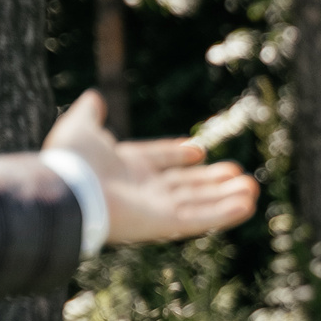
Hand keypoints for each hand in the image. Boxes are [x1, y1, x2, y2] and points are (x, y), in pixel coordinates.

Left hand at [43, 91, 259, 244]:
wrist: (68, 191)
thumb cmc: (72, 161)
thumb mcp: (80, 128)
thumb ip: (89, 114)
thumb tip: (93, 97)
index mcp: (126, 167)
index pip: (160, 160)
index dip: (178, 156)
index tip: (199, 151)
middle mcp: (144, 189)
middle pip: (186, 185)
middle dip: (212, 181)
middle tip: (239, 174)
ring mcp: (156, 208)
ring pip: (199, 202)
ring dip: (226, 196)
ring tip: (252, 189)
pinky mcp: (165, 223)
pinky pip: (200, 218)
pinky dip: (224, 213)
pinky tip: (246, 205)